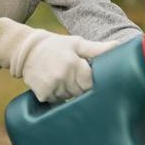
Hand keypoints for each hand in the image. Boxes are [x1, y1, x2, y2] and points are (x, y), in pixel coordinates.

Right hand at [0, 18, 118, 102]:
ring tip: (61, 76)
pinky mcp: (43, 94)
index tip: (86, 74)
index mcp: (74, 64)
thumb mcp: (77, 43)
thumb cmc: (56, 46)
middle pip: (81, 92)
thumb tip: (118, 46)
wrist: (25, 51)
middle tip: (72, 74)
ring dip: (68, 91)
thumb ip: (97, 49)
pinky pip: (57, 101)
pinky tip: (52, 83)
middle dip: (80, 86)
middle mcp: (63, 77)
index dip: (90, 80)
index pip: (91, 83)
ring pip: (69, 98)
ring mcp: (52, 87)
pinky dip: (56, 95)